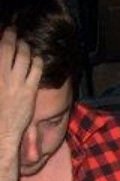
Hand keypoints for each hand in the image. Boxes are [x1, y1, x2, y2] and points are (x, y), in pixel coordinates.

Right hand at [0, 28, 42, 147]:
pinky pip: (36, 70)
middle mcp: (1, 75)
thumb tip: (4, 62)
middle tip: (12, 31)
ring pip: (22, 56)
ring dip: (24, 46)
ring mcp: (14, 83)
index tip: (3, 32)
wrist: (1, 131)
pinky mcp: (29, 91)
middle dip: (10, 36)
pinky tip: (37, 58)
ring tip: (24, 43)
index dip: (1, 38)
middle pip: (6, 47)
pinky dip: (37, 60)